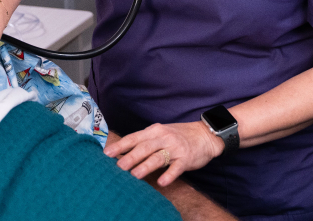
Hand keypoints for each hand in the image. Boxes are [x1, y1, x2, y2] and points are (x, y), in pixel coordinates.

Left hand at [104, 121, 224, 185]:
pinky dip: (169, 175)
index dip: (121, 145)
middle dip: (130, 157)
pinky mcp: (186, 159)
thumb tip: (122, 152)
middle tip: (118, 167)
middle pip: (144, 147)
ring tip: (135, 175)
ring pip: (158, 157)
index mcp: (154, 131)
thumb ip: (144, 141)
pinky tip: (162, 182)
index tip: (107, 153)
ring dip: (146, 166)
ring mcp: (175, 148)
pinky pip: (177, 167)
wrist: (205, 135)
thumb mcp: (160, 133)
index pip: (134, 137)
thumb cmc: (178, 135)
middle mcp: (164, 137)